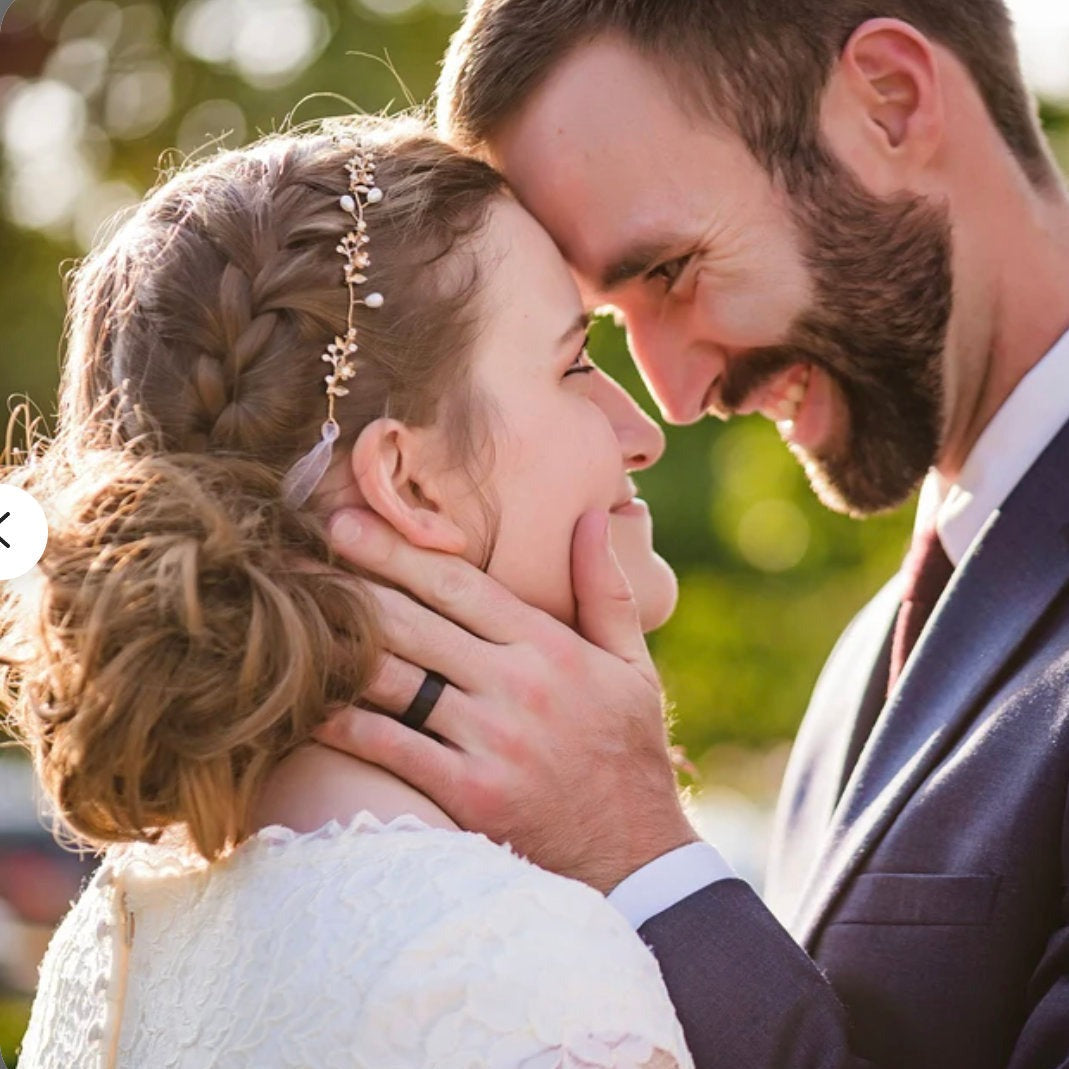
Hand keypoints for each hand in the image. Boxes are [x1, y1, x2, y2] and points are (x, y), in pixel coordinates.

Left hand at [315, 507, 698, 892]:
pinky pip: (390, 747)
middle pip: (413, 622)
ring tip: (287, 620)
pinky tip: (304, 703)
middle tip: (292, 556)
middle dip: (347, 584)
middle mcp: (516, 686)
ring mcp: (490, 741)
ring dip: (337, 646)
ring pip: (394, 679)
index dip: (395, 550)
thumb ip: (607, 590)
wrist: (635, 855)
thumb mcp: (633, 665)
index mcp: (550, 647)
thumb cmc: (626, 751)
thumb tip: (591, 517)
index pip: (459, 584)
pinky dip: (342, 724)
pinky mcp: (469, 793)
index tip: (345, 520)